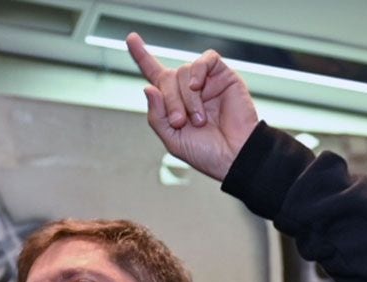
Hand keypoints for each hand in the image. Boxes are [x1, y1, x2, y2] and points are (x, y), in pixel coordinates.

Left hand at [125, 34, 259, 181]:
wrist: (235, 157)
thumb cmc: (207, 153)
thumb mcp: (172, 139)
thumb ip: (157, 116)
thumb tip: (148, 88)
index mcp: (174, 102)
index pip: (155, 74)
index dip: (142, 56)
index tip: (131, 39)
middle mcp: (189, 88)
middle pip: (167, 77)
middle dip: (169, 99)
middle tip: (179, 121)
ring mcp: (206, 81)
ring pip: (184, 70)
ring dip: (187, 97)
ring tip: (198, 119)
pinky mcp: (224, 76)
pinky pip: (206, 60)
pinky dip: (198, 71)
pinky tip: (198, 87)